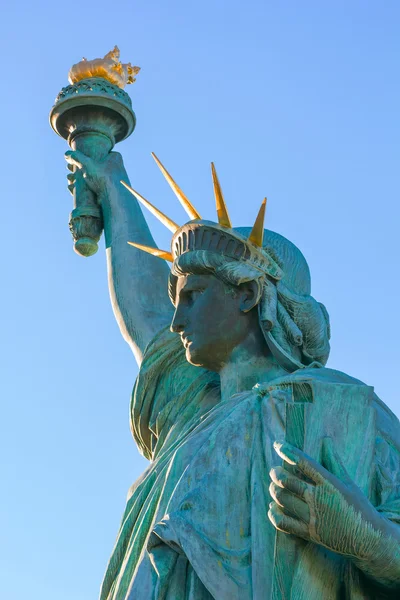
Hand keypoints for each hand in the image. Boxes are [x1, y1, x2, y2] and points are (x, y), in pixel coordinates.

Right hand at [65, 150, 126, 198]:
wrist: (115, 200)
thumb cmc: (104, 178)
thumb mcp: (88, 163)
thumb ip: (77, 157)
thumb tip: (67, 154)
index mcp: (114, 157)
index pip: (97, 153)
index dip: (84, 156)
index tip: (74, 161)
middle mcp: (116, 168)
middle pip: (93, 166)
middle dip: (79, 169)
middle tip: (69, 170)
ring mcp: (113, 181)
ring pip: (93, 178)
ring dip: (79, 179)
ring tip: (70, 180)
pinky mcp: (109, 192)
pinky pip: (95, 188)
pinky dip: (84, 188)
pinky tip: (73, 189)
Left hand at [268, 439, 399, 585]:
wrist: (368, 539)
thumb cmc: (359, 507)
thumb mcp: (348, 482)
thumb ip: (334, 461)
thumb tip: (326, 440)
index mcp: (330, 484)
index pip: (304, 463)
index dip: (288, 452)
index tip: (277, 445)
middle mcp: (319, 499)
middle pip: (288, 482)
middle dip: (276, 473)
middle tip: (274, 470)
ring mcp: (314, 517)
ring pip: (283, 499)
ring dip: (274, 490)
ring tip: (274, 486)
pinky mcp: (309, 533)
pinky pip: (284, 523)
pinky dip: (274, 514)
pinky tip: (273, 507)